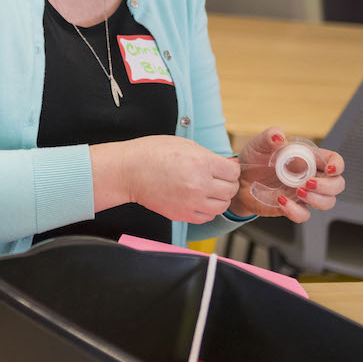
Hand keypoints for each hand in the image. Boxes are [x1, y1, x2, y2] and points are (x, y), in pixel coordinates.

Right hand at [92, 136, 239, 223]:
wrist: (128, 171)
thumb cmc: (152, 153)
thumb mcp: (184, 144)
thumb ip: (210, 155)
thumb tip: (230, 165)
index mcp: (201, 163)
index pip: (234, 172)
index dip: (230, 168)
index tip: (224, 168)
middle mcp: (199, 184)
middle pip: (231, 190)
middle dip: (227, 183)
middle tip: (217, 178)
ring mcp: (191, 202)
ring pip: (222, 206)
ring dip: (219, 198)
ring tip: (208, 190)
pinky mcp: (182, 214)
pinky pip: (207, 217)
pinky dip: (206, 209)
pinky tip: (198, 199)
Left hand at [229, 127, 346, 222]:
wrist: (239, 179)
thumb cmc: (254, 158)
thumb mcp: (259, 144)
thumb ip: (269, 136)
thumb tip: (278, 136)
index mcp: (309, 159)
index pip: (334, 161)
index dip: (338, 165)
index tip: (330, 169)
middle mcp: (311, 176)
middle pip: (337, 184)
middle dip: (328, 186)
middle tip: (307, 183)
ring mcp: (304, 194)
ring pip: (327, 202)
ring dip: (317, 199)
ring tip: (298, 191)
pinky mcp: (293, 207)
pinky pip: (303, 215)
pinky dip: (295, 211)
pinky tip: (281, 201)